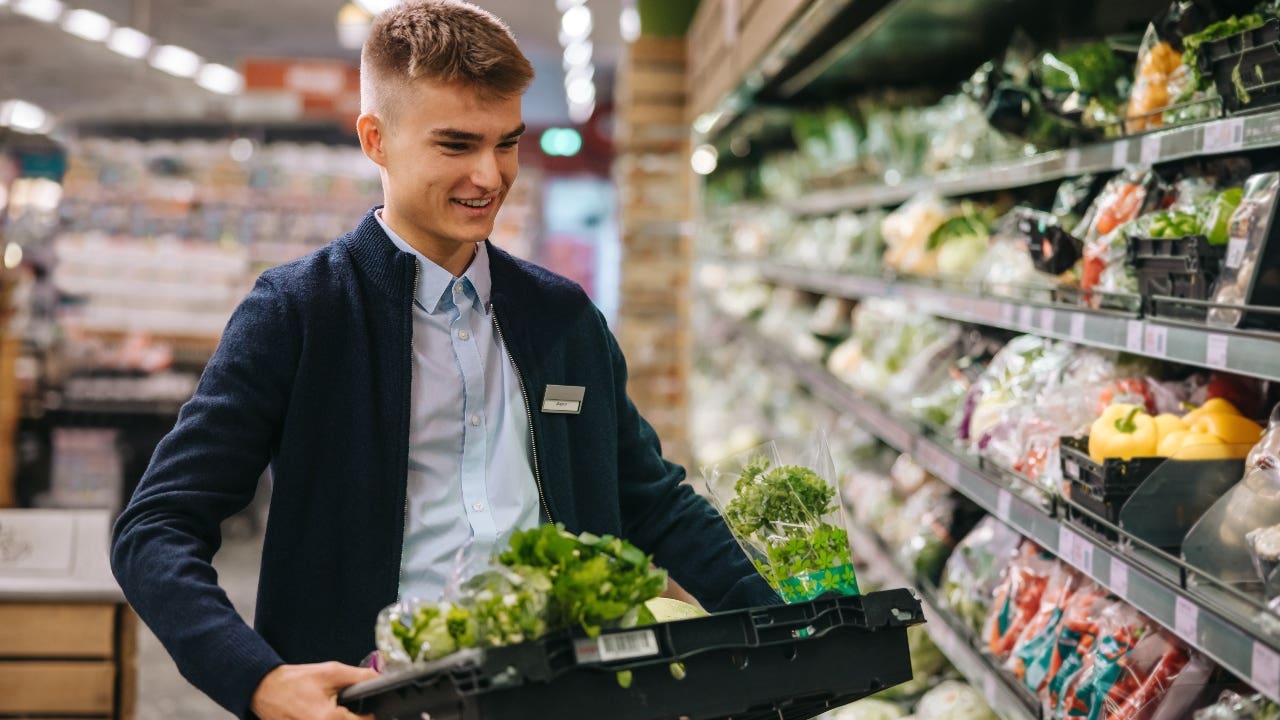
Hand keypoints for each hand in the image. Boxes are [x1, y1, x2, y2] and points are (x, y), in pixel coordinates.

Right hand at [250, 661, 377, 719]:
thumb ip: (360, 676)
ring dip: (344, 718)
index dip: (371, 714)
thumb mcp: (331, 672)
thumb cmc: (295, 681)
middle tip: (351, 707)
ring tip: (334, 708)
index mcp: (329, 719)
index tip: (369, 706)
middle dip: (356, 717)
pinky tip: (325, 713)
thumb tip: (380, 678)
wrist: (266, 689)